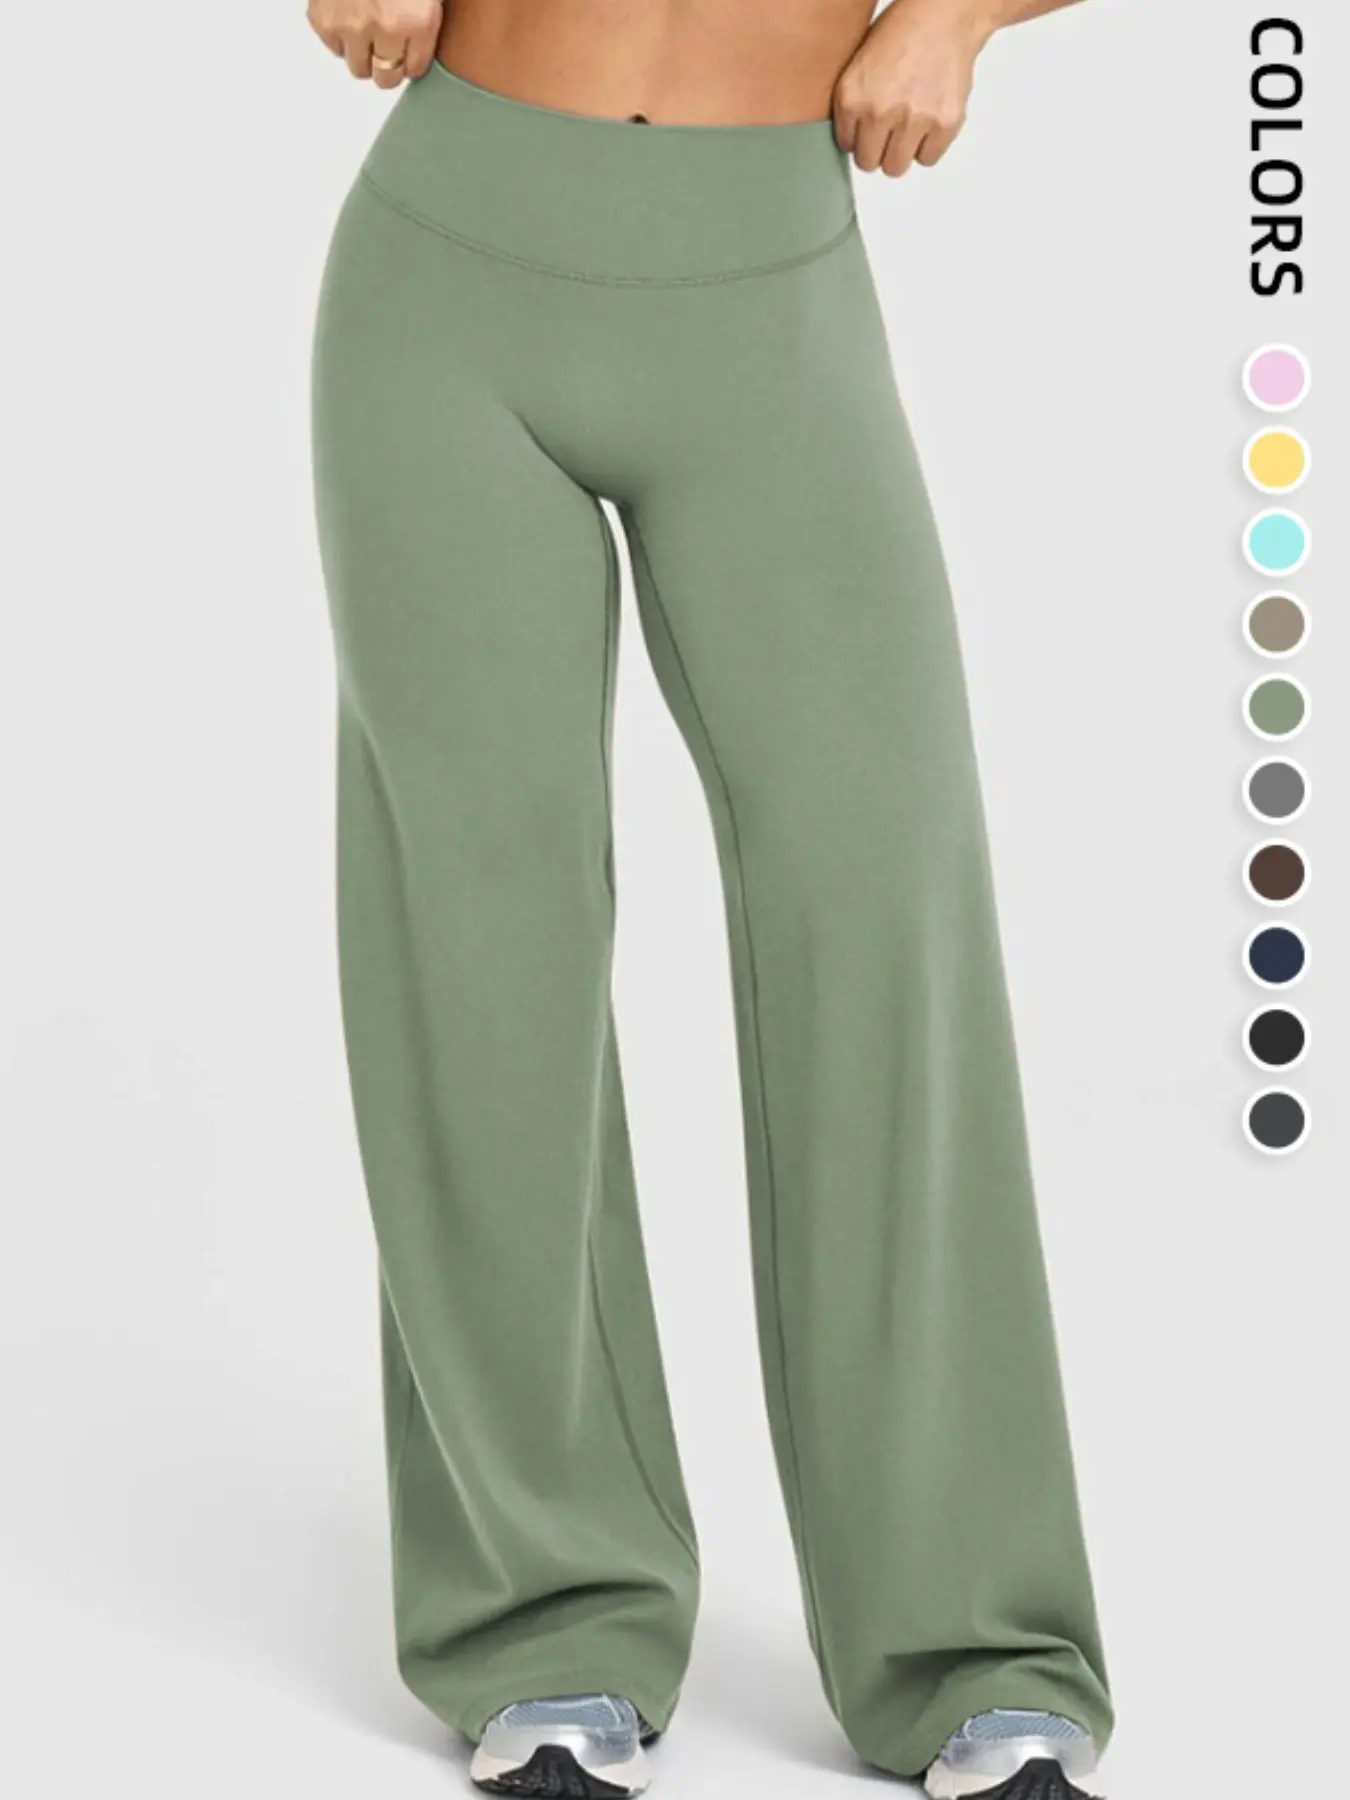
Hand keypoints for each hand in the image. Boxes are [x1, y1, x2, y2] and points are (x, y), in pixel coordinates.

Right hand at [307, 0, 442, 88]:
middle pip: (387, 78)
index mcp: (418, 19)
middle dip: (388, 65)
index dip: (412, 60)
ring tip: (363, 28)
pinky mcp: (324, 19)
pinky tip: (345, 14)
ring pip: (358, 68)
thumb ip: (423, 19)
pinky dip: (338, 34)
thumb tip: (419, 52)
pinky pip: (333, 46)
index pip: (416, 69)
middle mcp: (386, 28)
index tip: (408, 54)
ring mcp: (353, 26)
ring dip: (362, 53)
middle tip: (385, 45)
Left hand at [833, 0, 994, 176]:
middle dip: (878, 148)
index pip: (847, 145)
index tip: (870, 122)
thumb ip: (853, 103)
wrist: (946, 12)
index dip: (860, 134)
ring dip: (901, 151)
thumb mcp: (860, 62)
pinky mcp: (944, 124)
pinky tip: (929, 118)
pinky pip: (928, 158)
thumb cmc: (903, 31)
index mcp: (851, 97)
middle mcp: (879, 112)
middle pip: (869, 163)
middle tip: (890, 127)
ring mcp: (913, 120)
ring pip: (896, 167)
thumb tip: (852, 142)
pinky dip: (929, 144)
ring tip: (910, 123)